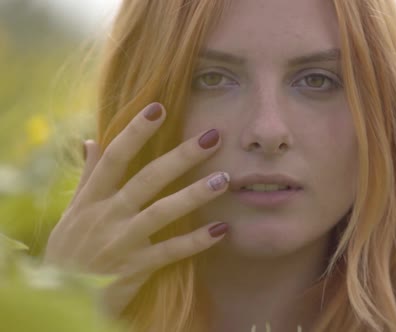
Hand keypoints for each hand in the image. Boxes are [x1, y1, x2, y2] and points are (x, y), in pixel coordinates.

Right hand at [43, 103, 229, 316]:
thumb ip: (88, 176)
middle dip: (181, 156)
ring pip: (161, 212)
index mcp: (92, 196)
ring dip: (194, 194)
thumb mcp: (73, 210)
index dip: (136, 131)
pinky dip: (196, 241)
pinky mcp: (134, 267)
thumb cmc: (69, 247)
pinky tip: (222, 229)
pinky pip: (170, 252)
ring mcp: (121, 241)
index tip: (159, 107)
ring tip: (224, 179)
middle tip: (213, 136)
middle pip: (147, 179)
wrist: (59, 295)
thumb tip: (91, 141)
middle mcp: (107, 214)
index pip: (115, 156)